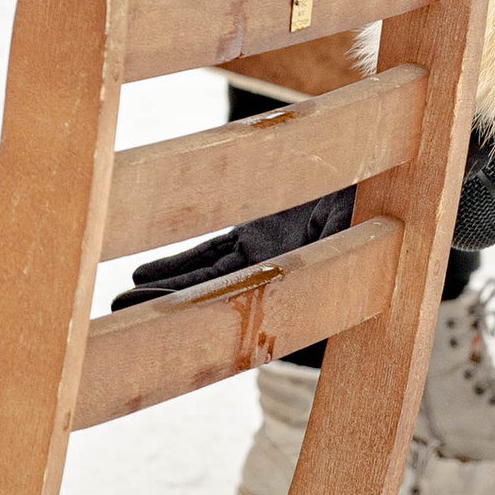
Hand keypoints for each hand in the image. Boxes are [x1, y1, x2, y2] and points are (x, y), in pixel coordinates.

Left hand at [114, 190, 353, 310]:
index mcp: (307, 292)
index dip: (202, 322)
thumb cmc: (374, 195)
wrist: (376, 166)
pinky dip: (177, 266)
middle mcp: (282, 286)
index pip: (248, 318)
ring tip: (121, 299)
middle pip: (215, 303)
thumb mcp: (359, 221)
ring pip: (205, 281)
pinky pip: (209, 256)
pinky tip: (143, 275)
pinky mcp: (254, 238)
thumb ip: (340, 242)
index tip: (159, 328)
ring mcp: (265, 263)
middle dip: (167, 307)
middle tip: (117, 311)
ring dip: (163, 290)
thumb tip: (327, 258)